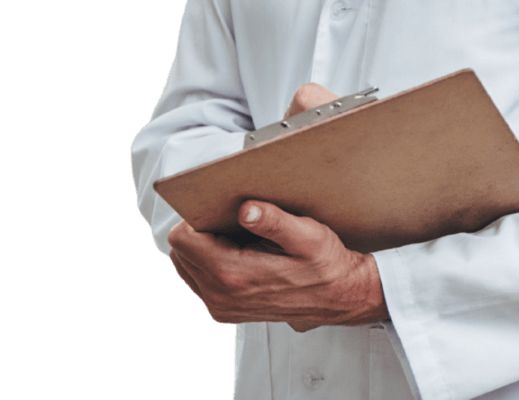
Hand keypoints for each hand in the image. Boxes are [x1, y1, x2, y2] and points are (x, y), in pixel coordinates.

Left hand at [168, 83, 388, 331]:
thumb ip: (274, 221)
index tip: (218, 208)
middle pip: (180, 252)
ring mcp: (221, 306)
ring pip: (185, 267)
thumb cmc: (325, 265)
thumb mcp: (307, 235)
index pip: (183, 240)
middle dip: (198, 230)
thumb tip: (246, 208)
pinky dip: (207, 262)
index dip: (196, 217)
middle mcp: (221, 295)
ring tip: (233, 235)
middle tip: (228, 219)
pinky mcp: (225, 311)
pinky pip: (197, 281)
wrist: (339, 298)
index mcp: (234, 274)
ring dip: (201, 247)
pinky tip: (235, 252)